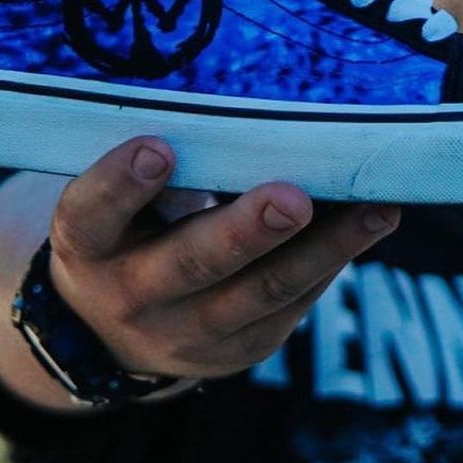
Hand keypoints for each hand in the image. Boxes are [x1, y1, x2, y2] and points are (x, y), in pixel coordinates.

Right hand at [45, 135, 399, 380]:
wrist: (119, 329)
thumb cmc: (129, 229)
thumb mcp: (114, 203)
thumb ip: (157, 168)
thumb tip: (247, 111)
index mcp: (86, 244)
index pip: (90, 214)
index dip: (120, 185)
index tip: (158, 148)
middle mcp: (130, 296)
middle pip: (191, 264)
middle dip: (247, 231)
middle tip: (292, 199)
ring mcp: (187, 334)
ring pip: (263, 292)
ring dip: (324, 249)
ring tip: (375, 211)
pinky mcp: (241, 350)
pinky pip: (292, 306)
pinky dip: (331, 263)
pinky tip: (369, 225)